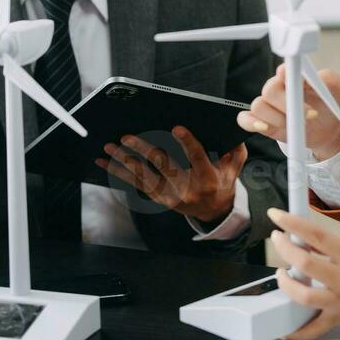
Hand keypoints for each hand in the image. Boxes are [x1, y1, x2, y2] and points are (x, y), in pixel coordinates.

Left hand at [96, 127, 246, 224]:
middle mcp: (186, 189)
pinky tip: (104, 162)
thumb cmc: (221, 182)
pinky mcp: (157, 197)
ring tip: (110, 147)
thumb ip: (235, 150)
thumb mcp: (233, 168)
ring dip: (124, 161)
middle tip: (128, 137)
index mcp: (207, 178)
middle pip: (163, 166)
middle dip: (144, 150)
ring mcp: (169, 195)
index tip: (177, 128)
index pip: (198, 158)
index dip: (188, 143)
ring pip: (143, 176)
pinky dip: (118, 172)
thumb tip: (232, 130)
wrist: (212, 211)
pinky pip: (135, 183)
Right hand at [237, 64, 339, 160]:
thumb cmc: (331, 104)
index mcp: (294, 76)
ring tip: (296, 125)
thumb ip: (325, 77)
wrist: (329, 128)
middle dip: (287, 104)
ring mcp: (269, 105)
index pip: (283, 70)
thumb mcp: (337, 88)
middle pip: (269, 90)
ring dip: (276, 118)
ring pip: (258, 106)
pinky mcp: (263, 122)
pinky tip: (264, 127)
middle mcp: (278, 88)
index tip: (295, 84)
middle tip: (309, 114)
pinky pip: (245, 119)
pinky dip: (251, 123)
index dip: (285, 76)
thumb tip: (304, 75)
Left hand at [266, 207, 339, 339]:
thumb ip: (331, 241)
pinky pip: (316, 329)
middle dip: (284, 249)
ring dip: (286, 284)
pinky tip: (284, 328)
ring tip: (282, 273)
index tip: (276, 215)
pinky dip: (298, 332)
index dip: (291, 223)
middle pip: (305, 265)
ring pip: (305, 297)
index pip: (315, 236)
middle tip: (278, 239)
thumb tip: (302, 238)